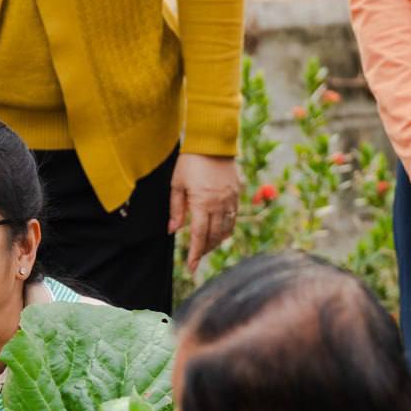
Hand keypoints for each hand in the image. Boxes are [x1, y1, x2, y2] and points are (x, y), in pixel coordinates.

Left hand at [169, 153, 240, 272]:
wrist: (212, 142)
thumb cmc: (190, 162)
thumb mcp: (176, 185)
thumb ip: (176, 209)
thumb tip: (172, 231)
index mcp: (202, 203)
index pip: (199, 236)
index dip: (195, 254)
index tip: (191, 268)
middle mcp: (219, 204)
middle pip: (214, 236)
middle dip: (204, 250)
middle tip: (196, 258)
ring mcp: (230, 199)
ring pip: (226, 230)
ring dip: (216, 242)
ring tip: (205, 247)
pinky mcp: (237, 193)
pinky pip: (234, 217)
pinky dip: (226, 228)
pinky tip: (218, 231)